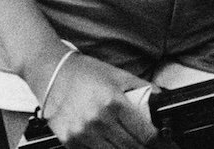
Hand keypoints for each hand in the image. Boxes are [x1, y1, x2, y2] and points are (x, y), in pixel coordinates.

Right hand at [37, 51, 156, 148]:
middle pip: (133, 147)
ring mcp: (84, 134)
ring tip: (126, 141)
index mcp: (114, 103)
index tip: (163, 143)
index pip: (146, 134)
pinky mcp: (71, 141)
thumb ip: (142, 87)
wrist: (49, 72)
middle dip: (143, 146)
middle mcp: (100, 121)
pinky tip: (107, 143)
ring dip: (123, 148)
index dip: (158, 142)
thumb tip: (161, 98)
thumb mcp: (116, 75)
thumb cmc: (82, 72)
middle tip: (144, 142)